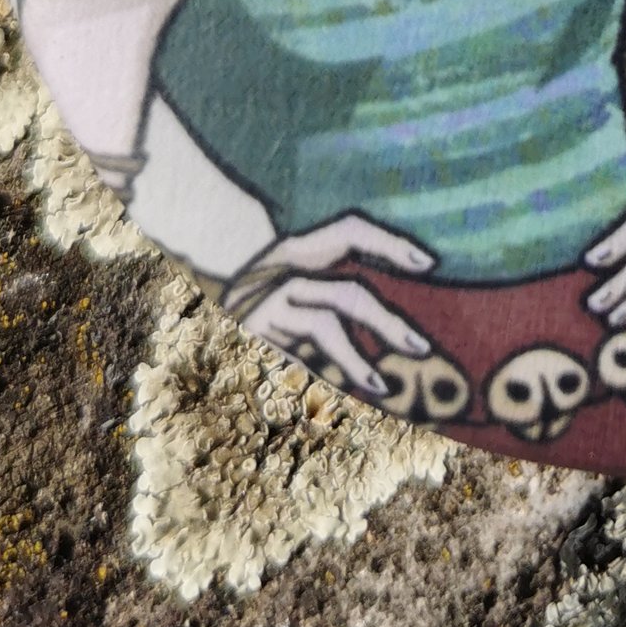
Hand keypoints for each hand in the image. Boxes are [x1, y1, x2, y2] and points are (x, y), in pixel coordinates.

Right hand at [225, 214, 435, 403]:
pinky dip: (323, 378)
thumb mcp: (290, 271)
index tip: (429, 264)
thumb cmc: (264, 293)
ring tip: (380, 385)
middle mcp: (280, 269)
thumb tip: (405, 287)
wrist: (196, 307)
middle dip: (387, 321)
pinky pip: (297, 360)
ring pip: (325, 325)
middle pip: (347, 292)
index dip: (390, 242)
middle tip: (420, 347)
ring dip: (356, 359)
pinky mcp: (251, 337)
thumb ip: (332, 275)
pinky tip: (342, 397)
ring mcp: (264, 305)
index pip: (349, 230)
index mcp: (295, 247)